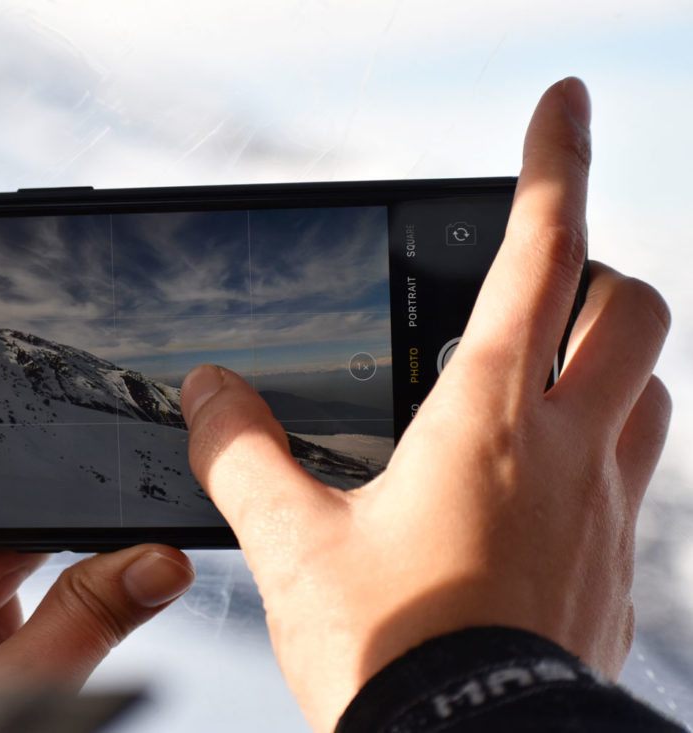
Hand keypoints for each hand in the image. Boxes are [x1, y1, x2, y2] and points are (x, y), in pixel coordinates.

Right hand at [179, 78, 669, 730]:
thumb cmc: (392, 652)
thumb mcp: (292, 544)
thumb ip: (243, 454)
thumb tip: (209, 394)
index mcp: (490, 420)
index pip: (542, 255)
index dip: (555, 165)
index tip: (562, 104)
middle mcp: (567, 453)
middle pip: (632, 311)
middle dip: (597, 267)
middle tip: (540, 275)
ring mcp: (605, 514)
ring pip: (648, 390)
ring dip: (607, 357)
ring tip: (542, 370)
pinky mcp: (612, 571)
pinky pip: (633, 476)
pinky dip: (600, 444)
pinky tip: (538, 481)